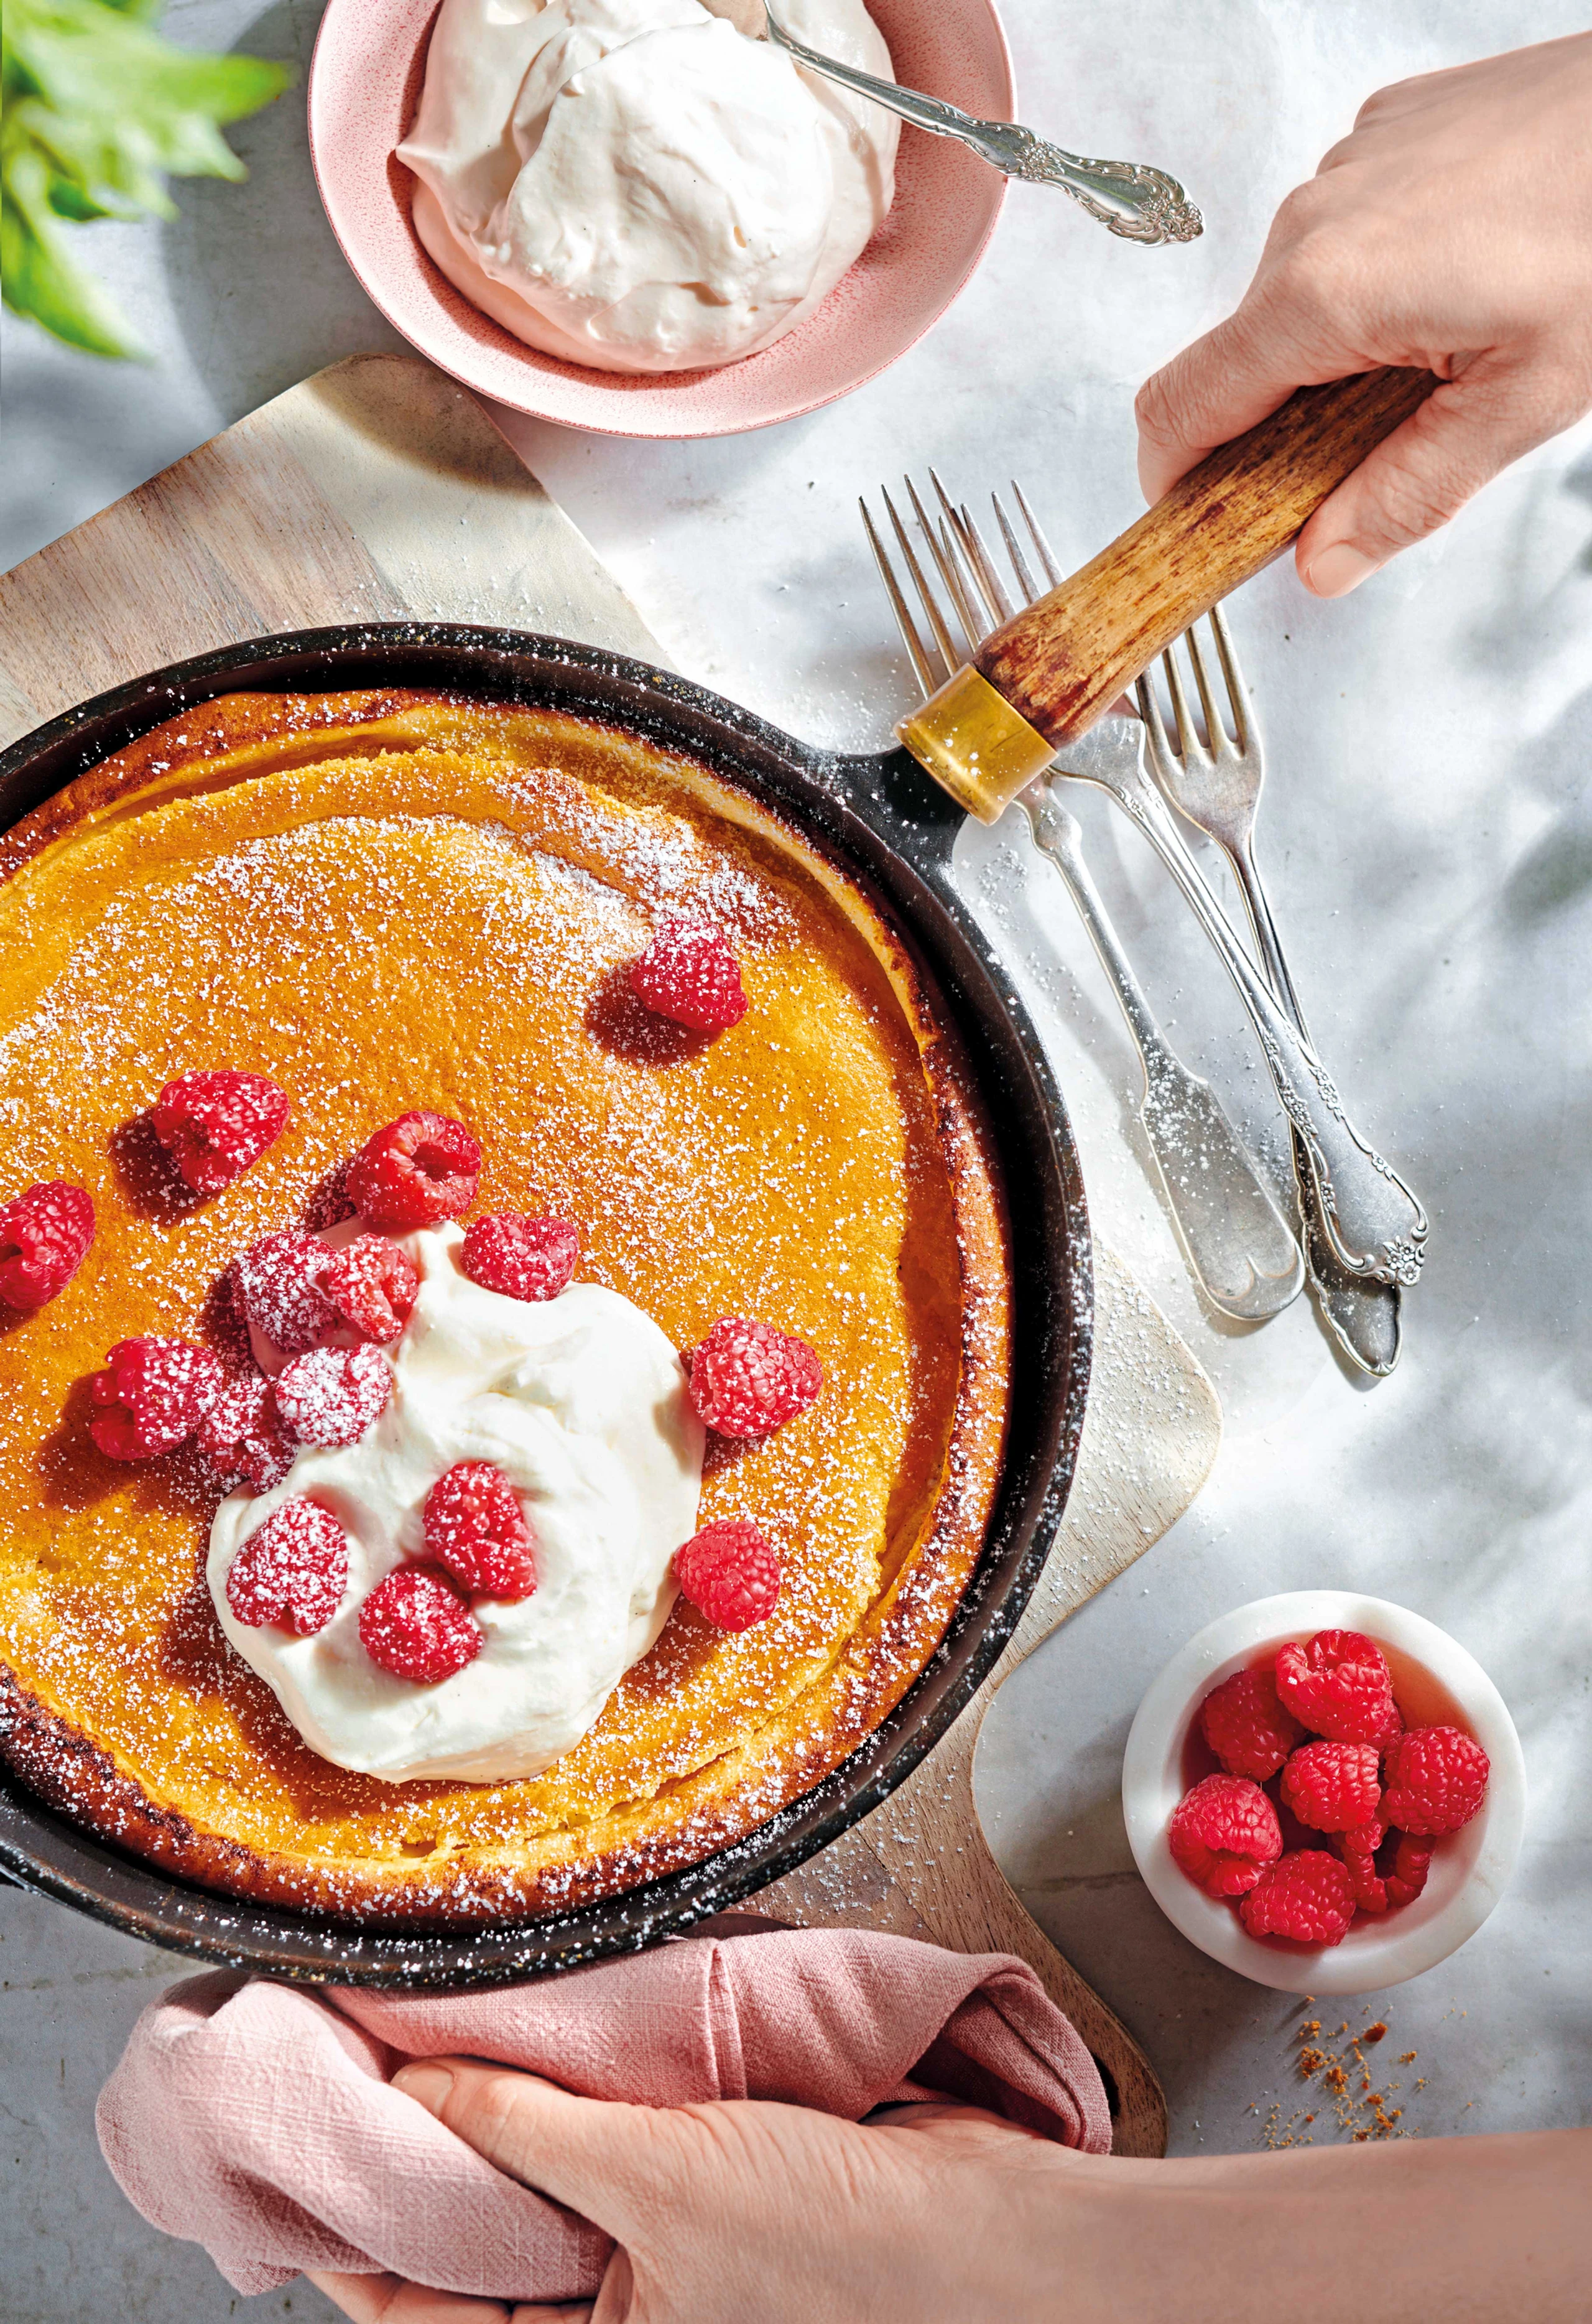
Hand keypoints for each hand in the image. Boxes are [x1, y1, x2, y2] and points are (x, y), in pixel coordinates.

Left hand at [308, 2067, 1064, 2323]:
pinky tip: (518, 2042)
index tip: (302, 2143)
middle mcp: (609, 2319)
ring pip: (533, 2191)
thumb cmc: (833, 2250)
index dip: (354, 2232)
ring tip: (417, 2037)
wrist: (980, 2235)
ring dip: (487, 2118)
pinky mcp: (693, 2193)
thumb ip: (527, 2130)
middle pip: (471, 2248)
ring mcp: (650, 2257)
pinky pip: (595, 2151)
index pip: (424, 2316)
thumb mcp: (655, 2185)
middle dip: (417, 2161)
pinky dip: (558, 2100)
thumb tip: (415, 2083)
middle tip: (352, 2064)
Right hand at [1135, 34, 1591, 595]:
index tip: (1201, 525)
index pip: (1181, 409)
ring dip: (1338, 352)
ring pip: (1295, 299)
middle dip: (1281, 426)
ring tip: (1444, 355)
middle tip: (1366, 461)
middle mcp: (1313, 219)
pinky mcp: (1385, 134)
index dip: (1175, 483)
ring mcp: (1346, 166)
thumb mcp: (1526, 400)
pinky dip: (1377, 282)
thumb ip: (1409, 493)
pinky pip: (1344, 235)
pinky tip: (1459, 283)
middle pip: (1240, 361)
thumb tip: (1323, 563)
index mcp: (1326, 293)